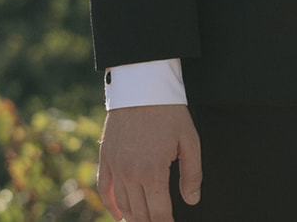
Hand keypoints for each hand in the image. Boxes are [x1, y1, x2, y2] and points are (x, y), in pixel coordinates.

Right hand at [98, 104, 201, 221]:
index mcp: (153, 172)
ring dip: (134, 217)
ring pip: (123, 205)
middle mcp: (131, 174)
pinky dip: (110, 206)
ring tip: (145, 220)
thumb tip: (192, 200)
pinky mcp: (106, 158)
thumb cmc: (169, 113)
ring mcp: (116, 167)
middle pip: (140, 213)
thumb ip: (192, 174)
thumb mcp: (190, 141)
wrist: (142, 88)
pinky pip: (104, 190)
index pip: (159, 213)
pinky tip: (120, 215)